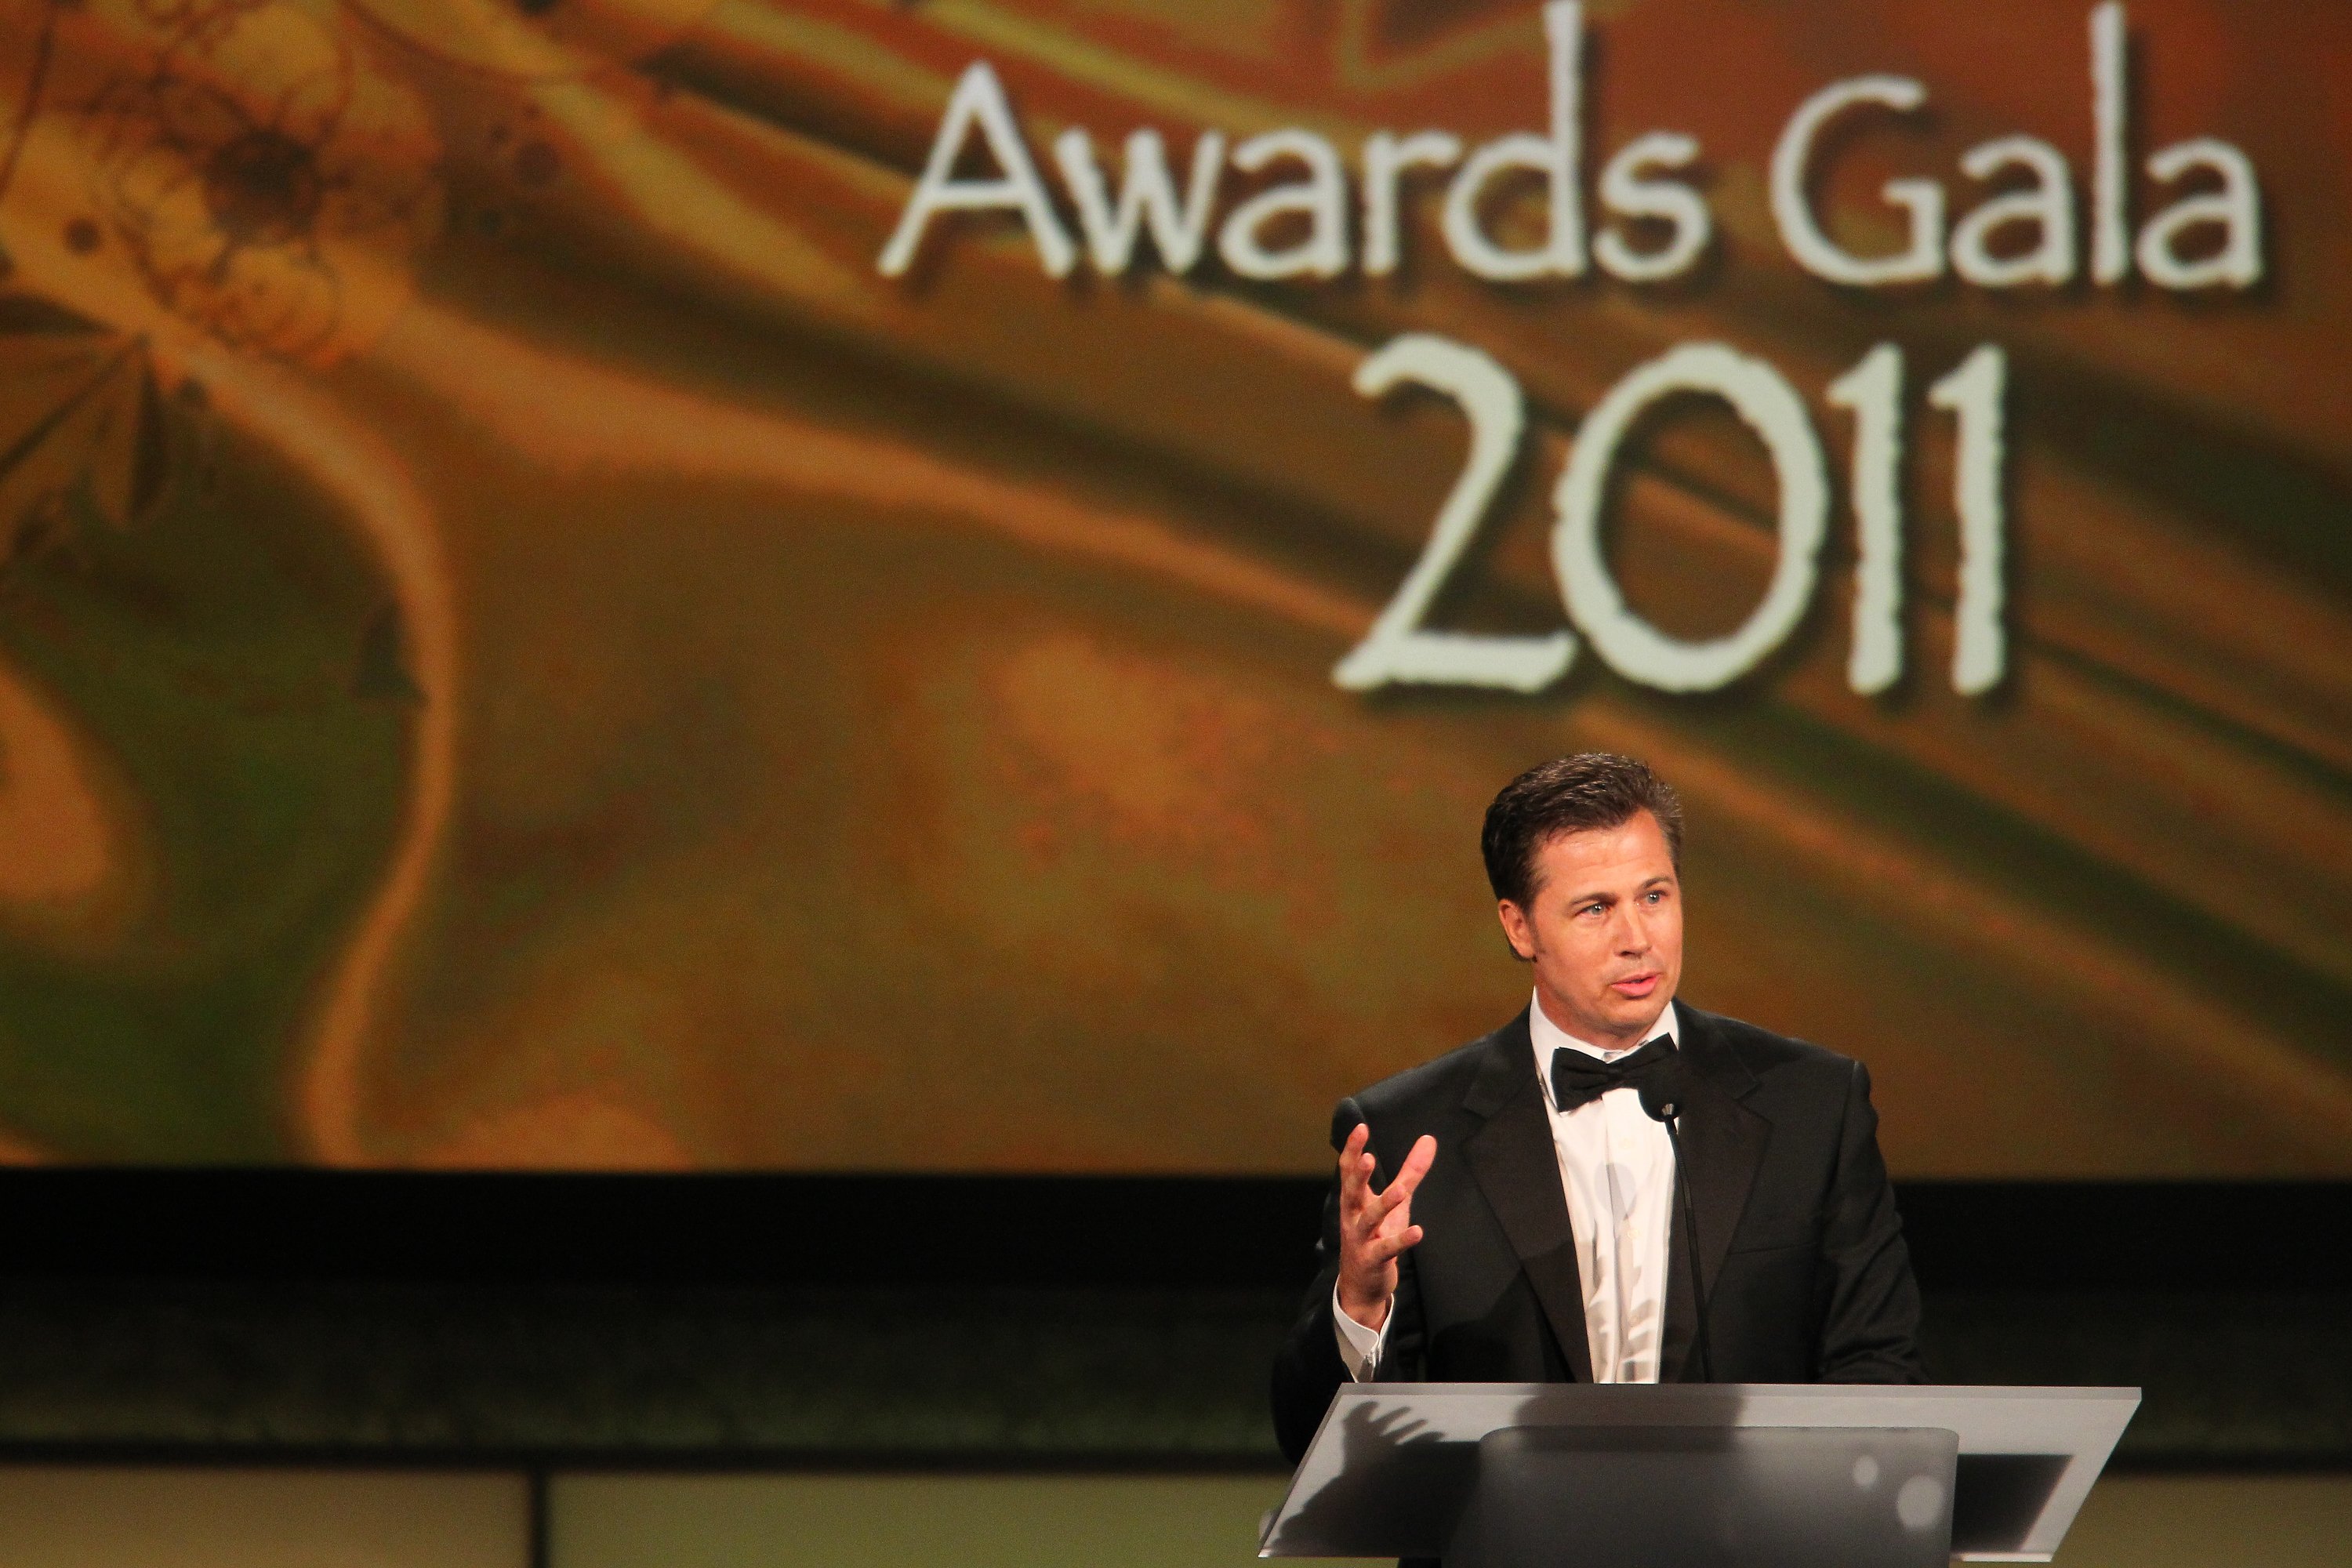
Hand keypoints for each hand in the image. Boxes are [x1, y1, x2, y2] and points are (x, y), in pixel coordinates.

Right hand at [1335, 1124, 1435, 1332]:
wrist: (1361, 1284)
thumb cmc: (1377, 1235)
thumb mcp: (1395, 1202)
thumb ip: (1410, 1172)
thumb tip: (1429, 1139)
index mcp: (1355, 1199)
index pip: (1349, 1170)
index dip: (1353, 1150)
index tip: (1360, 1128)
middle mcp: (1353, 1216)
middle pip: (1351, 1192)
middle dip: (1358, 1175)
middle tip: (1367, 1157)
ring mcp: (1361, 1239)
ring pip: (1370, 1219)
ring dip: (1383, 1205)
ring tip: (1399, 1192)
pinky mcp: (1373, 1259)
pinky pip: (1387, 1249)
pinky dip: (1402, 1240)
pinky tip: (1417, 1232)